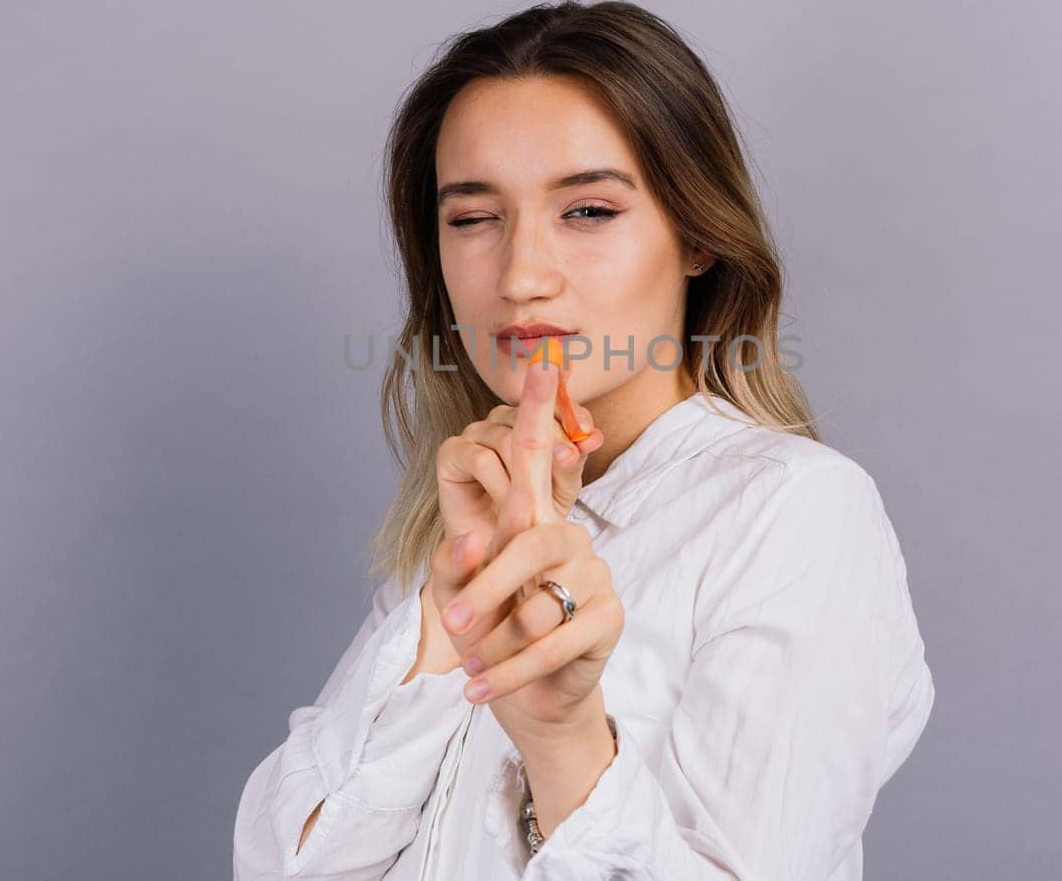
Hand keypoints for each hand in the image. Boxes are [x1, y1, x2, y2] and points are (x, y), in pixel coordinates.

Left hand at [441, 362, 625, 741]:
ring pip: (538, 602)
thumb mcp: (460, 596)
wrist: (531, 698)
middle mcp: (569, 536)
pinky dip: (510, 673)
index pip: (537, 457)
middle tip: (452, 624)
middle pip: (528, 539)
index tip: (543, 362)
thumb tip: (475, 537)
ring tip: (471, 665)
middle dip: (485, 587)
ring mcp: (594, 574)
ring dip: (495, 643)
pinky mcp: (608, 617)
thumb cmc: (492, 633)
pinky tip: (480, 691)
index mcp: (531, 520)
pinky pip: (555, 642)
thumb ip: (457, 563)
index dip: (539, 411)